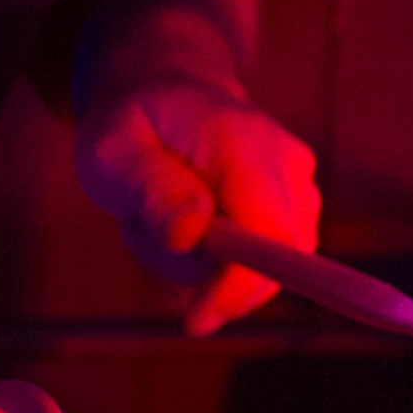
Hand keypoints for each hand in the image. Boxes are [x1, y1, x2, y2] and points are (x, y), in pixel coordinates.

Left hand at [75, 74, 327, 337]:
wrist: (166, 92)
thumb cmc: (134, 123)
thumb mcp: (112, 148)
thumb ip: (149, 187)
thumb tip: (190, 234)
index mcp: (242, 141)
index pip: (267, 232)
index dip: (238, 286)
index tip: (195, 321)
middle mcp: (288, 164)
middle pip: (270, 265)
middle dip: (197, 273)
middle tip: (140, 228)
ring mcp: (299, 189)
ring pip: (259, 274)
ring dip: (196, 267)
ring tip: (155, 218)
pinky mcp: (295, 213)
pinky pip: (258, 269)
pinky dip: (210, 265)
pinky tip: (179, 228)